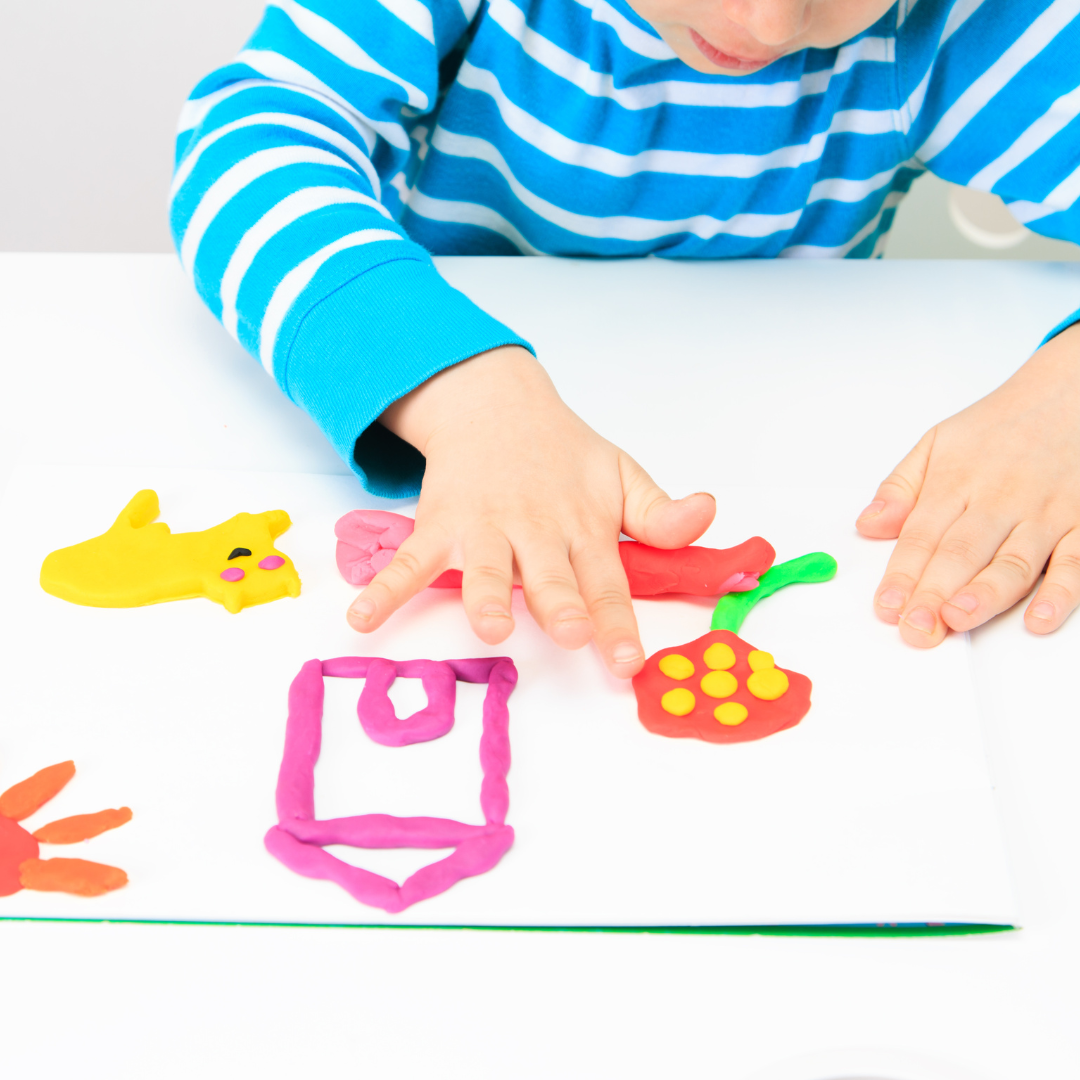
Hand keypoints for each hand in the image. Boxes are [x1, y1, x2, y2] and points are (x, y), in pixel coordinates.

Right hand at [346, 345, 715, 675]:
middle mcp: (536, 529)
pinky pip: (412, 560)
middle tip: (571, 632)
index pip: (607, 581)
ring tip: (490, 626)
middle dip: (560, 605)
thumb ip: (659, 512)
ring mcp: (485, 527)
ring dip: (487, 595)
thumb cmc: (563, 455)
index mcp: (583, 525)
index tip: (628, 662)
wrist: (497, 406)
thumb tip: (709, 516)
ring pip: (486, 566)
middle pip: (550, 575)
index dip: (619, 624)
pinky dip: (386, 588)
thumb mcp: (620, 475)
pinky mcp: (441, 524)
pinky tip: (363, 618)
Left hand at [857, 322, 1079, 645]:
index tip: (886, 608)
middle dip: (934, 594)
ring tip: (957, 620)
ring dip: (986, 595)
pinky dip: (1060, 593)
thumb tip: (868, 525)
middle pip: (962, 553)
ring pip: (1015, 562)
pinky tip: (1037, 618)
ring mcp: (1047, 513)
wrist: (1073, 391)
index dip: (902, 575)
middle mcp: (1001, 500)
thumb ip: (901, 488)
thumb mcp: (939, 443)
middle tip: (915, 629)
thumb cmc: (1001, 427)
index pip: (922, 536)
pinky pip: (1078, 562)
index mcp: (957, 482)